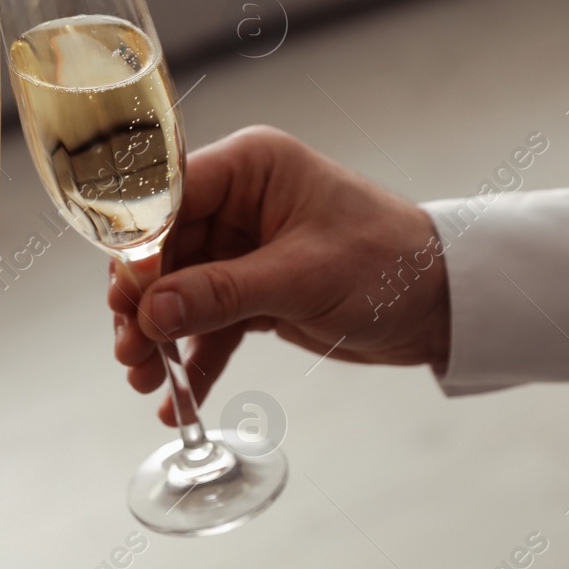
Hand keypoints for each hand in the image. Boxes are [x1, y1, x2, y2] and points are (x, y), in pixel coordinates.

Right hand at [109, 126, 449, 423]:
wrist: (443, 304)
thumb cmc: (389, 264)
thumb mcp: (303, 278)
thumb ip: (223, 294)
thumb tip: (153, 313)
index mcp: (250, 168)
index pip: (168, 197)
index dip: (139, 248)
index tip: (124, 298)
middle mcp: (239, 201)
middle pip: (164, 251)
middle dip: (144, 304)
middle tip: (130, 350)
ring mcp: (243, 248)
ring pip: (179, 292)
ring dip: (160, 337)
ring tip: (143, 379)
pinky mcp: (254, 291)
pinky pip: (209, 323)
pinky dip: (194, 359)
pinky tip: (175, 399)